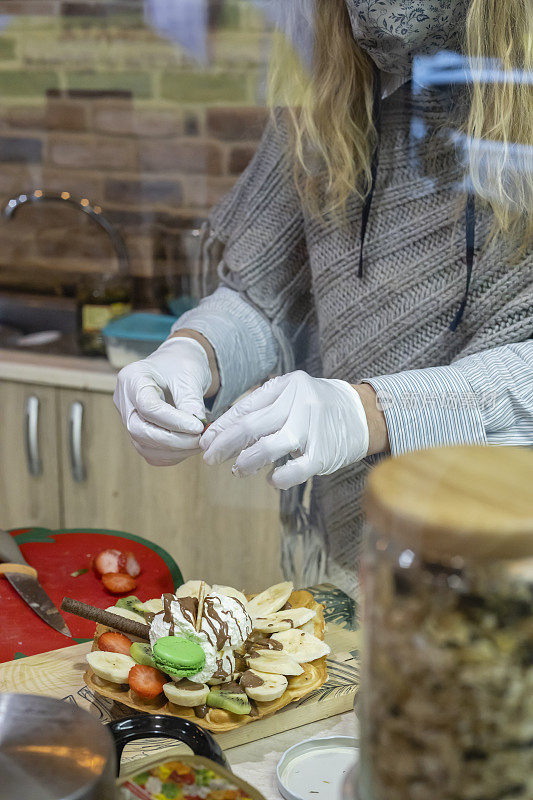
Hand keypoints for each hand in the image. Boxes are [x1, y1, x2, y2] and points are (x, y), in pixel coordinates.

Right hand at [113, 337, 211, 465]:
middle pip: (139, 430)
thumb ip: (191, 401)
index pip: (148, 407)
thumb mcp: (189, 375)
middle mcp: (124, 401)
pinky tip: (189, 447)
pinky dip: (171, 455)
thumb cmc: (182, 364)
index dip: (174, 421)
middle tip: (200, 439)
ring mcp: (128, 419)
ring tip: (199, 443)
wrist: (177, 365)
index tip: (198, 427)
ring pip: (144, 446)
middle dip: (173, 440)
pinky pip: (150, 452)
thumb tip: (198, 429)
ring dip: (174, 451)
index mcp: (132, 379)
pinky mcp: (137, 433)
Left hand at [200, 370, 368, 489]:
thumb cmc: (316, 407)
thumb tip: (221, 433)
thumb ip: (262, 409)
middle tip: (209, 458)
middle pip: (252, 425)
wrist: (363, 413)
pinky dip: (280, 477)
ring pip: (271, 446)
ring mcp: (314, 427)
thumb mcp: (291, 395)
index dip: (222, 426)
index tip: (205, 441)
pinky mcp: (325, 452)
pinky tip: (271, 480)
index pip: (246, 406)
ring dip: (247, 461)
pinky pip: (297, 469)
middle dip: (225, 444)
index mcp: (287, 385)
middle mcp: (299, 402)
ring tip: (237, 470)